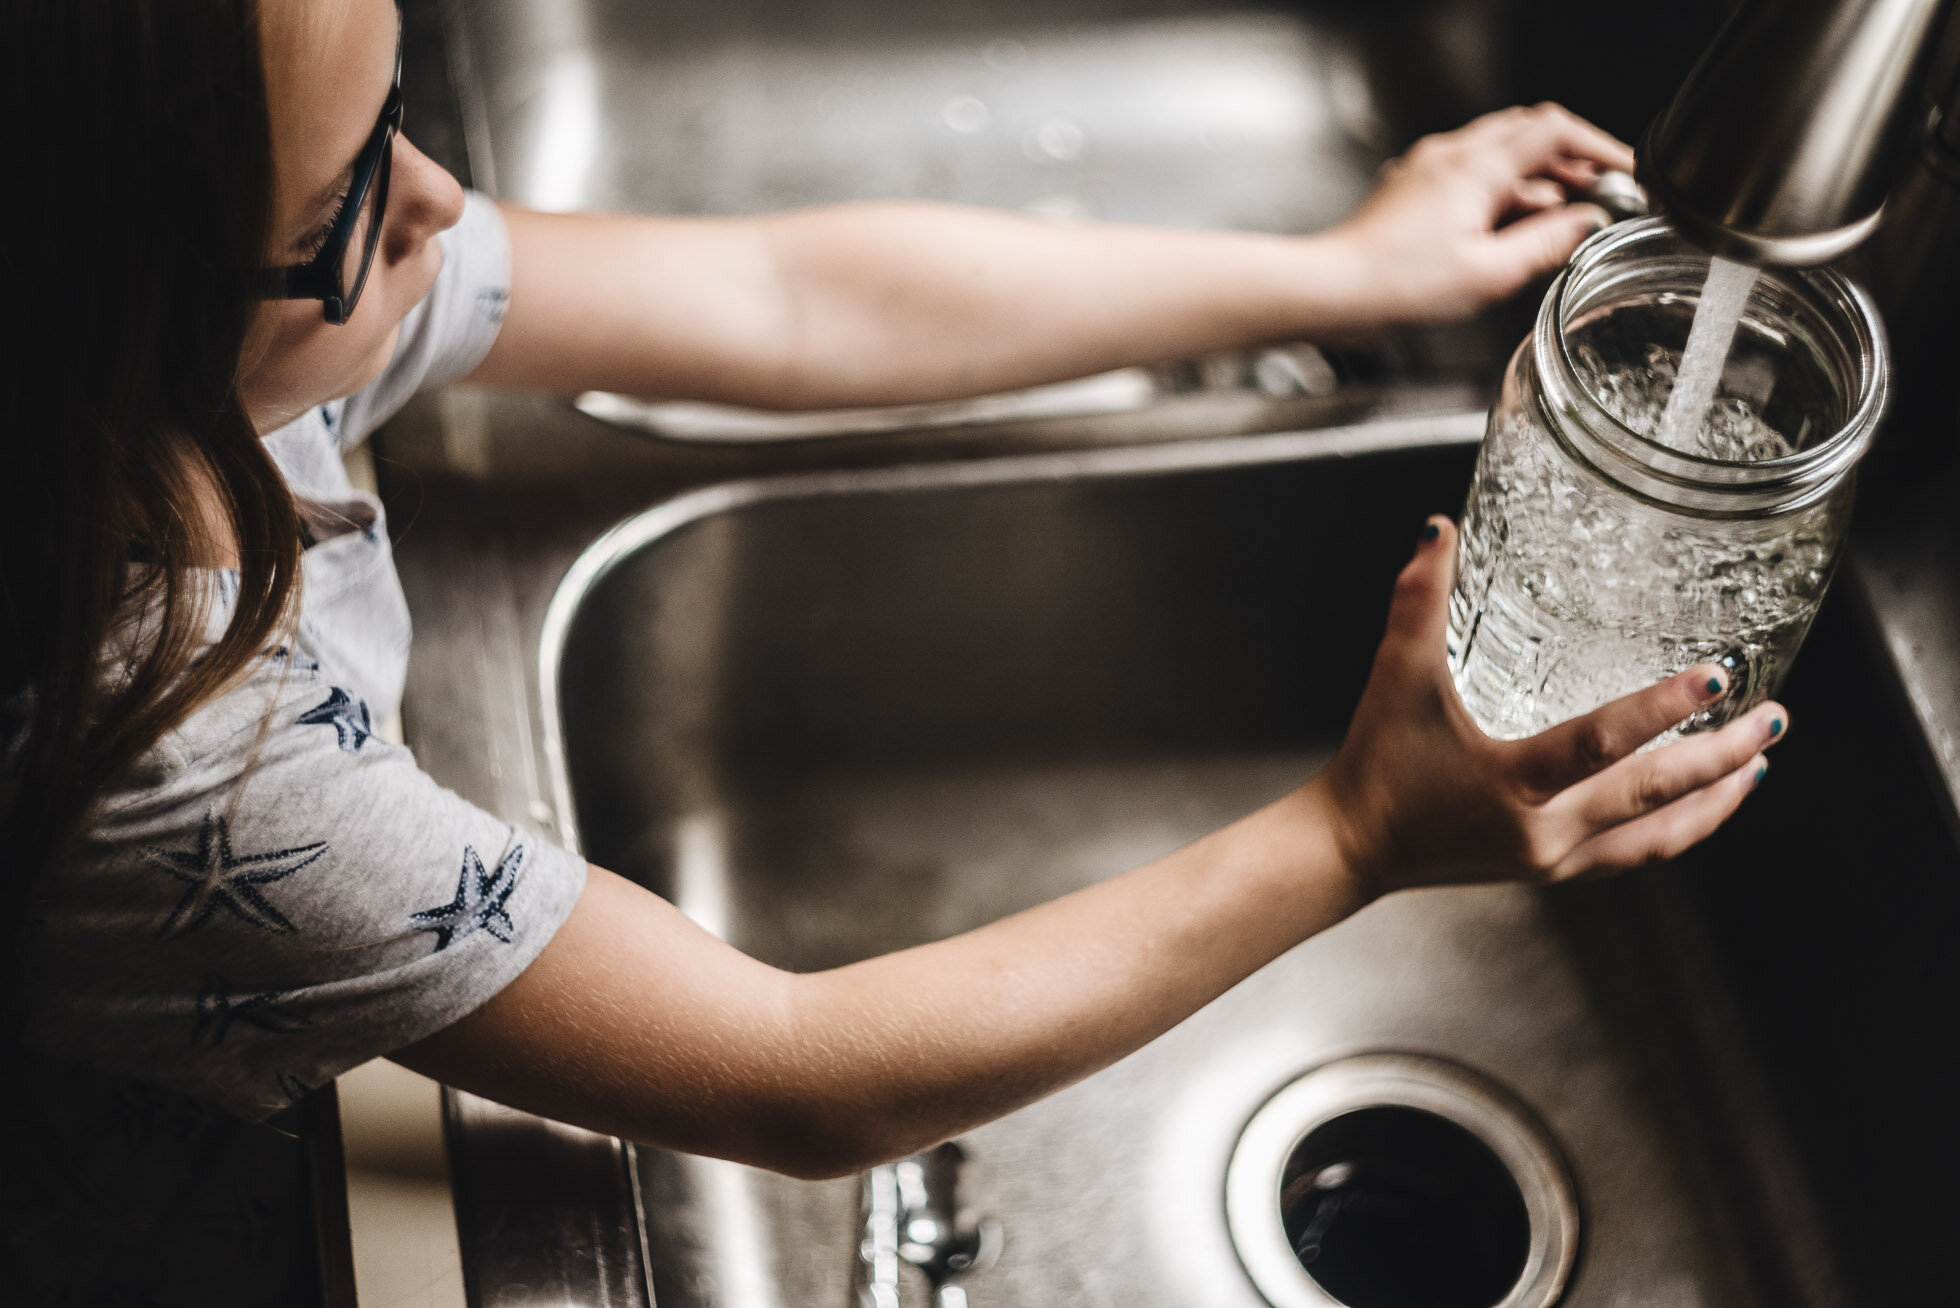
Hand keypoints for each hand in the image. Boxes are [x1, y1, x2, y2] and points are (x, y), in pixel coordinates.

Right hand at [1317, 517, 1782, 896]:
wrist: (1352, 847)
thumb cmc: (1376, 765)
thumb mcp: (1395, 678)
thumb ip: (1418, 602)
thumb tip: (1440, 531)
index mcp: (1512, 782)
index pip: (1603, 744)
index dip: (1662, 710)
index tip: (1718, 678)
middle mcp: (1544, 830)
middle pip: (1656, 796)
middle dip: (1723, 758)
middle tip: (1773, 719)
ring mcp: (1554, 859)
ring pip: (1659, 837)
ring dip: (1715, 801)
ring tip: (1758, 766)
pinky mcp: (1552, 871)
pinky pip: (1635, 853)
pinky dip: (1678, 828)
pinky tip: (1702, 804)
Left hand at [1325, 103, 1633, 326]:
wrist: (1332, 290)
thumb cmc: (1397, 284)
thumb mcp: (1489, 273)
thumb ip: (1546, 244)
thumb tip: (1586, 225)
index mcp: (1477, 166)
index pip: (1555, 131)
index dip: (1598, 146)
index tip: (1623, 170)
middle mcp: (1451, 155)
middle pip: (1528, 135)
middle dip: (1569, 163)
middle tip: (1595, 196)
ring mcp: (1427, 169)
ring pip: (1498, 155)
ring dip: (1534, 180)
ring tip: (1554, 221)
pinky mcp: (1412, 190)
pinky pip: (1468, 176)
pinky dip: (1498, 193)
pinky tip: (1504, 229)